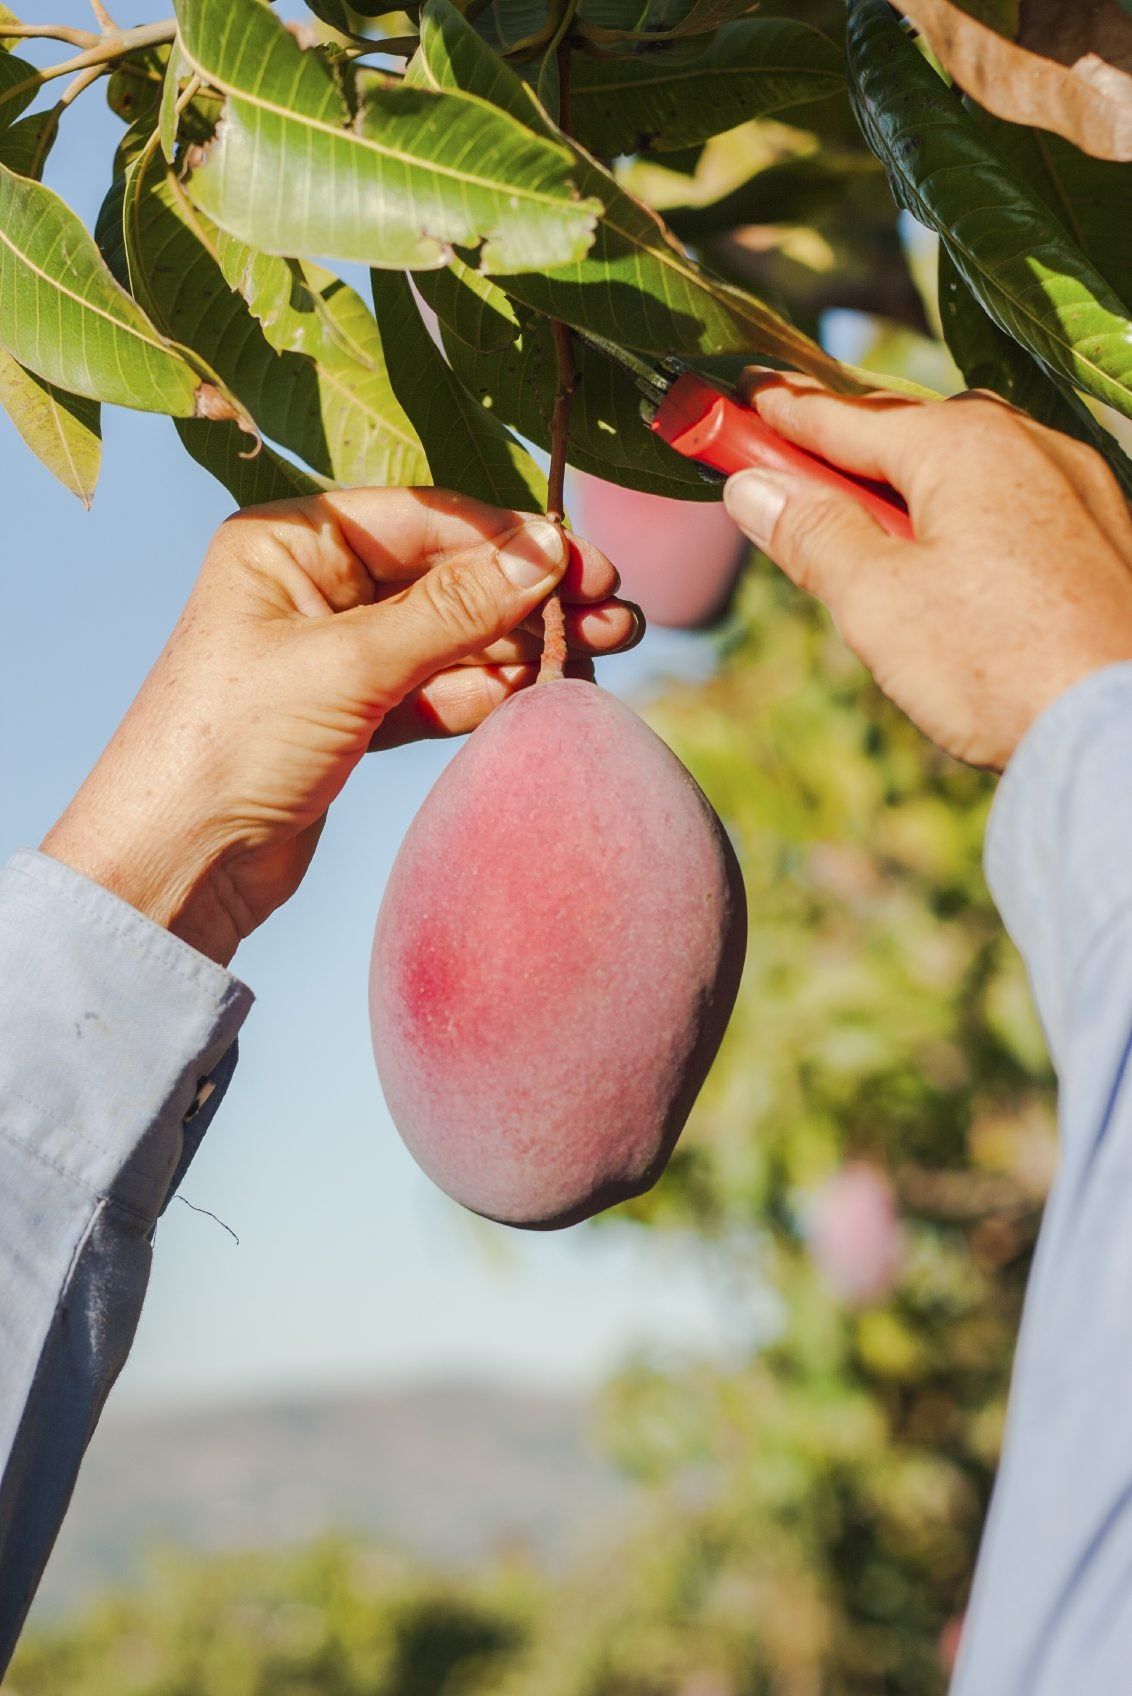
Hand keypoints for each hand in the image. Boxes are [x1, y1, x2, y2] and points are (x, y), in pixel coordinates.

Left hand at [42, 488, 636, 965]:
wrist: (176, 865)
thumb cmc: (230, 743)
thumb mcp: (349, 663)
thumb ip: (453, 609)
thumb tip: (546, 550)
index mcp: (290, 543)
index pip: (423, 518)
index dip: (509, 540)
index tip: (584, 564)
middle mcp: (312, 586)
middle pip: (447, 576)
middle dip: (531, 595)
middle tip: (616, 613)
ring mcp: (335, 653)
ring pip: (451, 637)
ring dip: (521, 646)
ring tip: (602, 654)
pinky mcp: (353, 716)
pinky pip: (437, 689)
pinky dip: (486, 694)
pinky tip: (541, 696)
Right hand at [722, 374, 1131, 769]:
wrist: (1122, 731)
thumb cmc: (1000, 665)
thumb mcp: (877, 602)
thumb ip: (812, 535)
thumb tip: (753, 489)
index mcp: (964, 444)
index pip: (845, 416)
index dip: (781, 412)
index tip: (740, 395)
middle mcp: (1029, 443)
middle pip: (910, 436)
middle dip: (847, 452)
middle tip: (791, 470)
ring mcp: (1079, 485)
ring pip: (968, 469)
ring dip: (909, 490)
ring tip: (868, 535)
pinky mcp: (1106, 533)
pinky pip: (1014, 501)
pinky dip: (966, 516)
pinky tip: (953, 564)